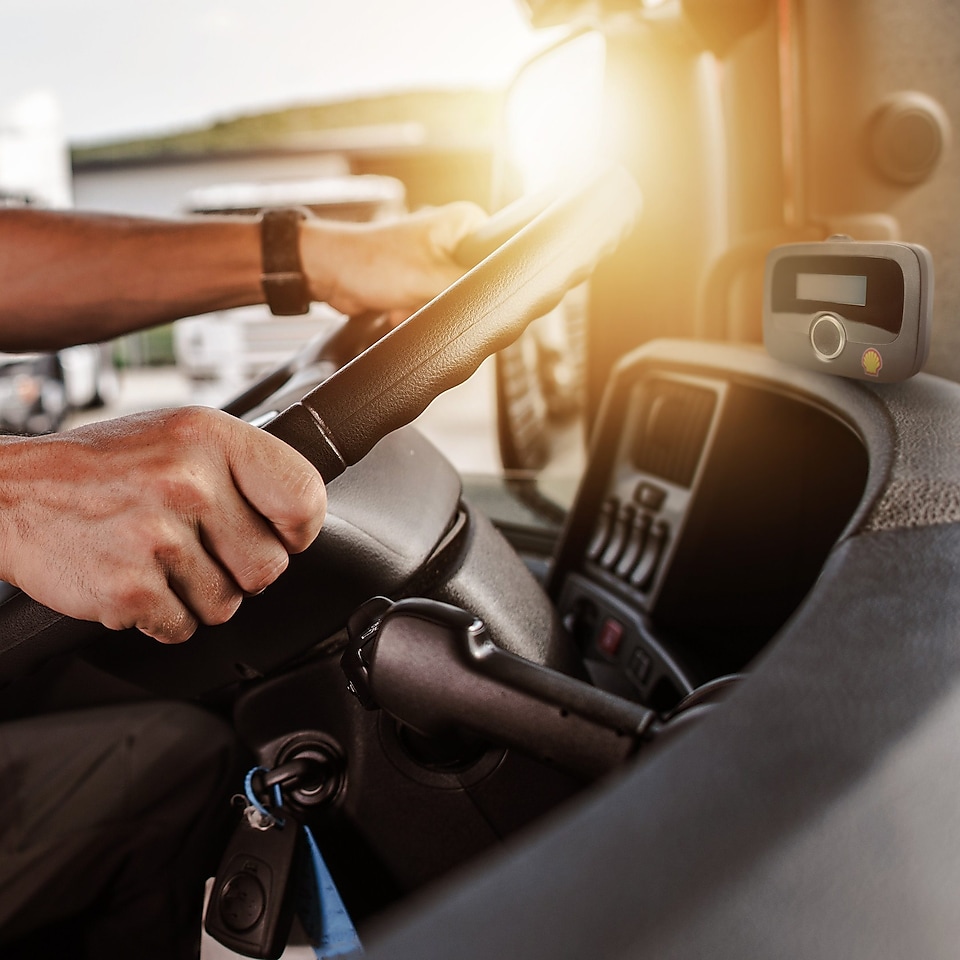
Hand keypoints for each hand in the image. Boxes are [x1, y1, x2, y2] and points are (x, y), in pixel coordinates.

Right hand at [0, 407, 325, 643]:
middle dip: (241, 569)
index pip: (303, 497)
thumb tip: (300, 515)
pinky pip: (182, 627)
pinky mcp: (128, 587)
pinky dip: (162, 616)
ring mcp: (157, 537)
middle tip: (202, 549)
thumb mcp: (182, 436)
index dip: (298, 527)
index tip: (283, 534)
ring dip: (199, 595)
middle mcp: (188, 483)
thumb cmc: (107, 465)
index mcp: (212, 437)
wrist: (14, 491)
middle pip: (269, 566)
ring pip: (226, 604)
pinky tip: (138, 579)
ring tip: (162, 560)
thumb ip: (244, 469)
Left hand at [300, 201, 487, 323]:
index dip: (486, 279)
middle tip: (426, 296)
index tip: (462, 290)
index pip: (499, 254)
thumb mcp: (431, 280)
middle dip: (448, 298)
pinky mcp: (421, 277)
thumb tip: (500, 296)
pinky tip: (397, 306)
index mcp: (463, 222)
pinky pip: (432, 302)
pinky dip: (416, 309)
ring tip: (407, 301)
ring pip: (452, 296)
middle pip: (473, 280)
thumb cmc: (371, 264)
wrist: (329, 273)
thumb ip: (471, 288)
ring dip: (428, 307)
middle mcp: (452, 235)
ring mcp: (436, 257)